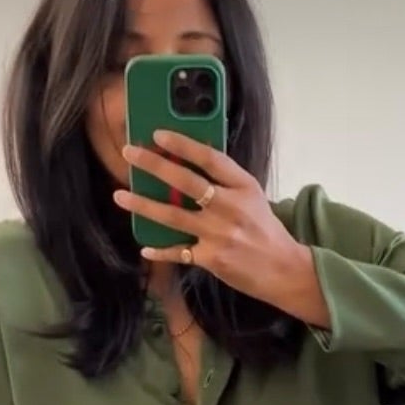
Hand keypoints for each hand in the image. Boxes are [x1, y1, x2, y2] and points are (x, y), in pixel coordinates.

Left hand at [114, 130, 330, 325]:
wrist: (284, 269)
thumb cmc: (265, 230)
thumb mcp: (252, 197)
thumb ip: (226, 182)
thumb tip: (190, 164)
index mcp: (243, 186)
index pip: (210, 158)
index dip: (183, 144)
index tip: (159, 134)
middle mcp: (230, 206)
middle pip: (186, 181)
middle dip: (154, 165)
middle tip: (129, 153)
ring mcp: (219, 233)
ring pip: (173, 215)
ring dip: (144, 205)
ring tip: (121, 196)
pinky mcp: (212, 258)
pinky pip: (179, 252)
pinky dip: (161, 250)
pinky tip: (145, 247)